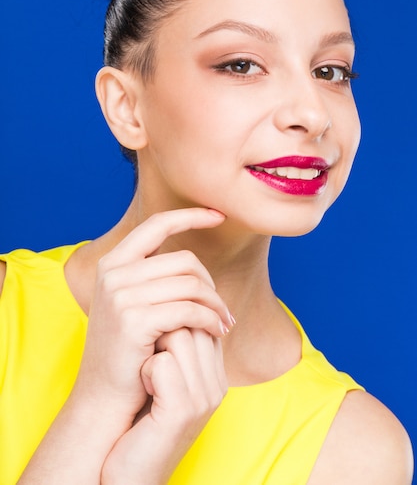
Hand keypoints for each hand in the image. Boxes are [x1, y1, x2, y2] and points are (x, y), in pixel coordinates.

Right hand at [73, 208, 231, 424]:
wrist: (103, 397)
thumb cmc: (128, 351)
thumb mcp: (133, 305)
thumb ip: (153, 278)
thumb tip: (192, 261)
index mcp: (114, 263)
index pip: (157, 223)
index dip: (190, 215)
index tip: (219, 215)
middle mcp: (113, 273)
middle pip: (185, 260)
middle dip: (212, 284)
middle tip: (224, 310)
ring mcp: (120, 294)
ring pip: (191, 284)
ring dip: (216, 305)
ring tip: (224, 323)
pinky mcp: (133, 319)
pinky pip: (190, 309)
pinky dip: (210, 320)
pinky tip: (217, 332)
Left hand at [101, 327, 227, 484]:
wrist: (129, 474)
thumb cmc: (140, 422)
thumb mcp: (163, 381)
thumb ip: (174, 348)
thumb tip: (166, 304)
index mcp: (215, 376)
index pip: (205, 320)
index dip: (175, 317)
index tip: (152, 330)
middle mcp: (216, 385)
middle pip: (194, 322)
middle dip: (163, 326)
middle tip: (144, 350)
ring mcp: (203, 398)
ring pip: (179, 335)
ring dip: (152, 346)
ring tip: (143, 372)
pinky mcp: (182, 410)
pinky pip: (162, 363)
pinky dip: (144, 370)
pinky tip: (141, 387)